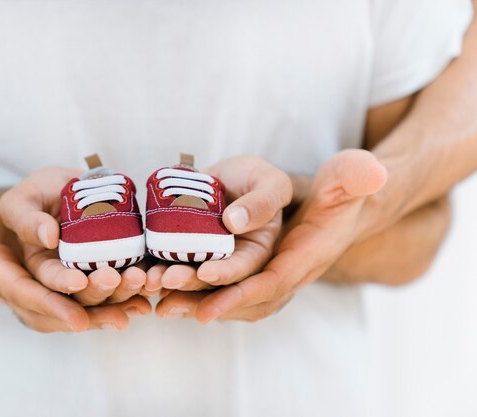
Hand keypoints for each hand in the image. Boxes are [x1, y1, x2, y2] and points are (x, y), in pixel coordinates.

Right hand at [0, 166, 149, 331]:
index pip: (19, 290)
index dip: (47, 300)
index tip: (76, 306)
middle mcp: (21, 287)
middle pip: (56, 304)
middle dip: (87, 301)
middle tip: (118, 288)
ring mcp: (43, 290)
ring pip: (77, 307)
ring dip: (109, 307)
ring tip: (140, 302)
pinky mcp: (64, 287)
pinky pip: (89, 302)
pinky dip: (116, 305)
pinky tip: (144, 303)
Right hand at [0, 167, 151, 306]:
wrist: (72, 187)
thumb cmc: (39, 193)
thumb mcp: (22, 200)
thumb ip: (26, 218)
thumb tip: (48, 237)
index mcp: (38, 267)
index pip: (47, 281)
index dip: (61, 284)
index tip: (77, 281)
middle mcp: (67, 280)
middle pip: (80, 296)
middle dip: (98, 291)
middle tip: (114, 278)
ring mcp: (93, 277)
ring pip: (107, 296)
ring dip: (124, 293)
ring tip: (139, 280)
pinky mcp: (116, 270)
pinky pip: (128, 285)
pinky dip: (141, 288)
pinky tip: (153, 286)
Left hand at [144, 155, 292, 315]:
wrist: (228, 176)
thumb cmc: (256, 178)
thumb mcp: (271, 183)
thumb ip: (262, 202)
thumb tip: (234, 221)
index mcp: (256, 253)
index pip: (242, 269)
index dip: (225, 273)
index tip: (206, 272)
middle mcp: (229, 263)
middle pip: (209, 281)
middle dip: (188, 283)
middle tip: (168, 280)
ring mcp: (202, 259)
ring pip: (185, 277)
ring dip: (167, 281)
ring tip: (149, 281)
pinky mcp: (180, 250)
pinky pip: (166, 262)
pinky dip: (152, 268)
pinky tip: (139, 272)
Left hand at [158, 150, 387, 322]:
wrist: (341, 205)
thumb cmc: (342, 189)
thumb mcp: (349, 176)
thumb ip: (355, 176)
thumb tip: (370, 173)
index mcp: (307, 257)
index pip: (273, 284)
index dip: (239, 295)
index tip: (206, 307)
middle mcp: (287, 274)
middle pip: (244, 300)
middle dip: (206, 304)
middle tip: (168, 306)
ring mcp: (271, 276)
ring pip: (232, 300)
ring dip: (197, 304)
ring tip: (159, 304)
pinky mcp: (256, 271)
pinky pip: (226, 291)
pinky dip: (198, 295)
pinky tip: (167, 291)